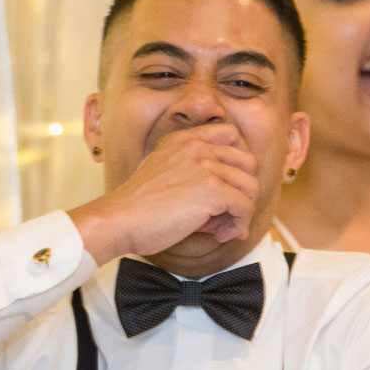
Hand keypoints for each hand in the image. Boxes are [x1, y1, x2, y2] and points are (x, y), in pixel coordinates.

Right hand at [68, 123, 260, 263]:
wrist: (119, 219)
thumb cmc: (137, 207)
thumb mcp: (167, 178)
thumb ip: (199, 184)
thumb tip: (234, 213)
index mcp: (185, 139)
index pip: (231, 133)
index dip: (239, 160)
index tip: (232, 183)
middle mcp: (198, 147)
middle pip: (248, 161)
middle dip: (243, 190)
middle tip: (226, 213)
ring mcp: (207, 166)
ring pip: (251, 186)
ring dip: (241, 212)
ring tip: (221, 228)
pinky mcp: (213, 190)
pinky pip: (244, 206)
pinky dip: (238, 225)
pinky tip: (220, 235)